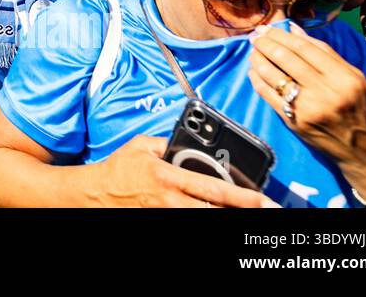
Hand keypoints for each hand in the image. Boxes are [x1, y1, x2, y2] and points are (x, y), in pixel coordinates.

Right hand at [92, 135, 270, 207]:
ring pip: (204, 220)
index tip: (264, 199)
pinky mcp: (160, 222)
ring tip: (248, 214)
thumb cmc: (118, 168)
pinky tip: (222, 214)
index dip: (242, 196)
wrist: (95, 192)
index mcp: (167, 176)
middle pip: (215, 210)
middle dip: (244, 212)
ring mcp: (165, 214)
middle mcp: (170, 200)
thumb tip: (191, 143)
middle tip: (271, 211)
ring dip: (227, 216)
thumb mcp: (141, 145)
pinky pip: (189, 222)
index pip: (213, 189)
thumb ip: (167, 143)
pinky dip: (207, 219)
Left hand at [247, 25, 365, 175]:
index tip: (267, 28)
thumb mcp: (355, 78)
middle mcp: (325, 92)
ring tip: (253, 51)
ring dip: (257, 60)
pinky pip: (268, 96)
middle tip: (255, 36)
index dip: (281, 35)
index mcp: (344, 78)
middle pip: (286, 59)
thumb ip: (326, 53)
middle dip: (265, 44)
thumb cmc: (362, 109)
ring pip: (273, 76)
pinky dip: (257, 80)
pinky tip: (253, 71)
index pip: (304, 48)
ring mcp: (308, 109)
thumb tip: (293, 29)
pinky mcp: (295, 122)